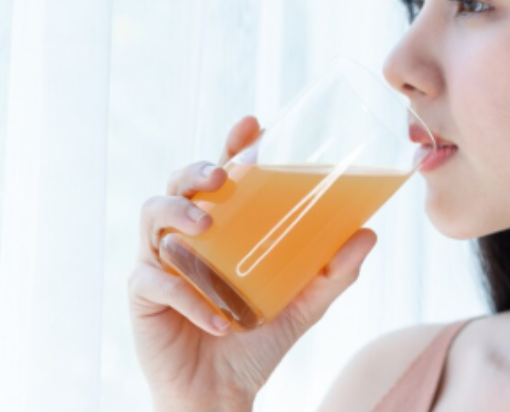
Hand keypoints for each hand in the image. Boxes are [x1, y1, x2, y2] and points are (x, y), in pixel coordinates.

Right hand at [128, 115, 378, 410]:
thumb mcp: (302, 306)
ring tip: (206, 224)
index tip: (252, 125)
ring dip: (178, 213)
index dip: (231, 145)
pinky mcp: (141, 295)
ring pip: (151, 214)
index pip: (220, 175)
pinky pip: (155, 280)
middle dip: (195, 170)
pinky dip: (188, 295)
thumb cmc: (254, 343)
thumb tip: (368, 233)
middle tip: (221, 175)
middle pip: (177, 183)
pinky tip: (218, 319)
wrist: (220, 396)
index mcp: (220, 228)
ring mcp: (159, 262)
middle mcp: (185, 236)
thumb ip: (333, 273)